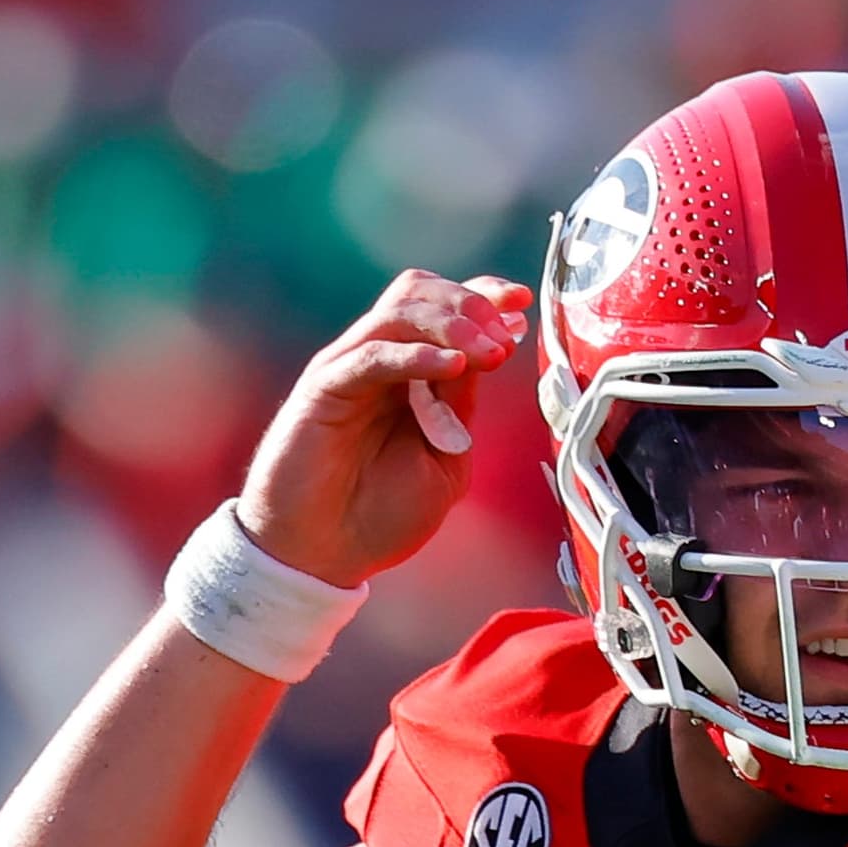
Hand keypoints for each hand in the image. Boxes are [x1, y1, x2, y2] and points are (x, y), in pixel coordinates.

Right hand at [235, 270, 532, 588]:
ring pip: (399, 312)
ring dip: (452, 325)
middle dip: (471, 303)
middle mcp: (380, 361)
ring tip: (487, 352)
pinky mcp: (325, 387)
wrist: (324, 553)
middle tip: (504, 334)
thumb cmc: (380, 514)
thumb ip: (461, 408)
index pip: (445, 310)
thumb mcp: (445, 461)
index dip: (484, 296)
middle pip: (420, 293)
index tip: (523, 300)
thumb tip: (488, 354)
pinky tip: (452, 366)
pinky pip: (372, 356)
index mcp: (411, 375)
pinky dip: (415, 355)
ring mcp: (350, 369)